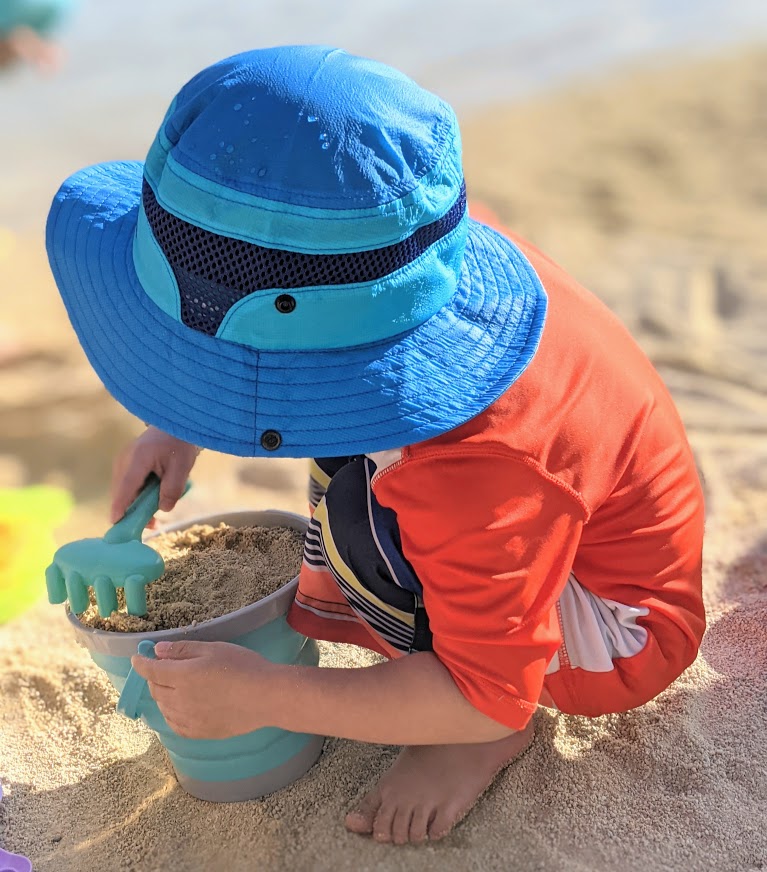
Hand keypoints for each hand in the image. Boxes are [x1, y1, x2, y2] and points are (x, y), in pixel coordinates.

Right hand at [111, 426, 199, 522]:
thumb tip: (163, 509)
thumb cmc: (179, 444)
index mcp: (138, 459)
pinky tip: (148, 505)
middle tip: (150, 526)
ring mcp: (122, 461)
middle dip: (131, 511)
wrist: (173, 425)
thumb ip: (173, 488)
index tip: (116, 523)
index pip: (126, 487)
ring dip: (134, 505)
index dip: (121, 506)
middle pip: (121, 491)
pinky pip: (126, 485)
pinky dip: (135, 496)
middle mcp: (124, 460)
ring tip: (152, 520)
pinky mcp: (125, 464)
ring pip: (123, 490)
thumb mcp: (182, 467)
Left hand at [131, 640, 278, 738]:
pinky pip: (174, 724)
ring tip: (174, 687)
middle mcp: (179, 700)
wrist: (266, 697)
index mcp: (181, 676)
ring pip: (163, 707)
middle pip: (155, 689)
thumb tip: (157, 651)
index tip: (137, 658)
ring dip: (163, 695)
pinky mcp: (198, 733)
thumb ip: (183, 650)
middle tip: (163, 668)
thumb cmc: (243, 666)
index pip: (151, 670)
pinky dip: (171, 713)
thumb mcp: (213, 649)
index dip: (141, 663)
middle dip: (154, 677)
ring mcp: (188, 719)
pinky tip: (181, 707)